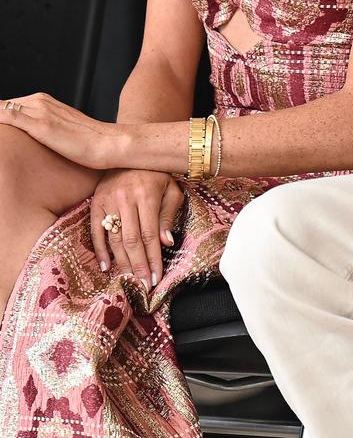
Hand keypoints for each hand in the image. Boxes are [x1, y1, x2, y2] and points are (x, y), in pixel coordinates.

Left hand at [0, 93, 117, 168]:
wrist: (109, 143)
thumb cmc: (89, 143)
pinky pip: (6, 117)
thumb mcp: (61, 132)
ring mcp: (38, 111)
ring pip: (0, 109)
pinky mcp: (40, 125)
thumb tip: (35, 141)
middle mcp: (38, 101)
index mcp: (42, 102)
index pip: (5, 107)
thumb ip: (43, 130)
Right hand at [91, 169, 182, 290]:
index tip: (156, 278)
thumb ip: (168, 215)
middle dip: (138, 266)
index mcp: (147, 195)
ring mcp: (108, 200)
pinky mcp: (95, 202)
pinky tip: (106, 267)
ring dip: (122, 263)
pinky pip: (95, 231)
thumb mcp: (171, 189)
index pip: (150, 235)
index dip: (153, 258)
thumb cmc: (156, 174)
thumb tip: (166, 243)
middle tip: (142, 286)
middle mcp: (126, 198)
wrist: (131, 152)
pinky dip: (100, 250)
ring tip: (129, 280)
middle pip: (131, 240)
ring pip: (114, 238)